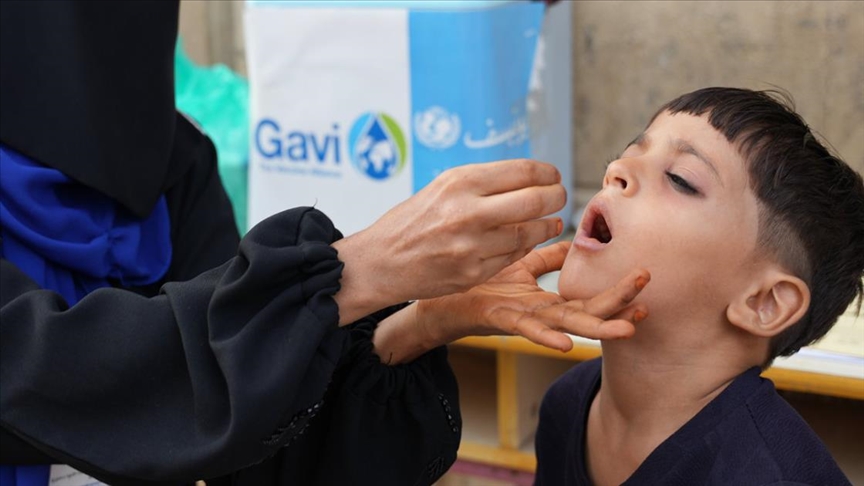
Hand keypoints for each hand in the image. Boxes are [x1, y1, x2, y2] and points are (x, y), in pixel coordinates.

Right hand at [333, 159, 565, 324]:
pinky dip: (525, 246)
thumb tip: (530, 177)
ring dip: (546, 225)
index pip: (522, 171)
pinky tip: (528, 240)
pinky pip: (513, 256)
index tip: (553, 177)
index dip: (547, 174)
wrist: (381, 261)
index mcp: (460, 182)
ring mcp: (472, 246)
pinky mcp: (473, 273)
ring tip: (551, 221)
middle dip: (556, 198)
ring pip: (529, 233)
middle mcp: (468, 212)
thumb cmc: (412, 220)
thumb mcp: (443, 187)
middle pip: (534, 201)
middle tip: (559, 198)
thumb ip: (484, 183)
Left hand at [414, 241, 649, 352]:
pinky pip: (524, 329)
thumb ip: (548, 256)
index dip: (617, 292)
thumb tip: (574, 237)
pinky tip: (565, 345)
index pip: (590, 300)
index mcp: (547, 302)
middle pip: (586, 315)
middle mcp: (540, 314)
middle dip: (617, 309)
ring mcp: (522, 318)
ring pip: (564, 326)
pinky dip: (544, 337)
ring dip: (596, 329)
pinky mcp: (499, 318)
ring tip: (625, 331)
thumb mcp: (521, 264)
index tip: (646, 279)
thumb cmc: (482, 282)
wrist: (441, 296)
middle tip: (647, 304)